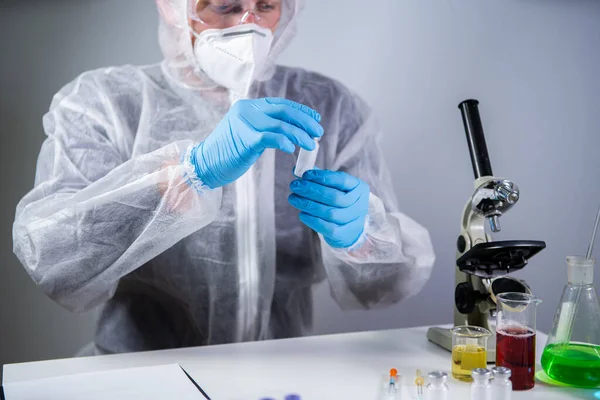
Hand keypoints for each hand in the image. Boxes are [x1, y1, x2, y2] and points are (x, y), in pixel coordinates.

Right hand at [192, 98, 322, 188]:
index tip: (315, 117)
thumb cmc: (227, 152)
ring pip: (280, 125)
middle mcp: (246, 110)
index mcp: (247, 106)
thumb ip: (264, 126)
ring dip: (300, 135)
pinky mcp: (245, 139)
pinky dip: (284, 141)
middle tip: (318, 132)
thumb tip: (292, 129)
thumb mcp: (247, 133)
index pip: (280, 104)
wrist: (205, 164)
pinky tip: (292, 148)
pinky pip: (270, 137)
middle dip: (304, 121)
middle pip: (283, 111)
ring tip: (312, 144)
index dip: (300, 110)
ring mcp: (244, 123)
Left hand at [288, 170, 369, 248]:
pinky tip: (302, 213)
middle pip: (334, 197)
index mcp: (358, 188)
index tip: (305, 175)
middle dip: (311, 190)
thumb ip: (318, 178)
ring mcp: (353, 221)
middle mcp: (359, 204)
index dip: (322, 177)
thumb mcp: (335, 187)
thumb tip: (297, 170)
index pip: (341, 180)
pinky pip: (327, 228)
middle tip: (295, 186)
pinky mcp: (344, 235)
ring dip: (308, 205)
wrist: (350, 228)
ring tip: (294, 199)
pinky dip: (312, 220)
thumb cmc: (340, 202)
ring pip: (329, 213)